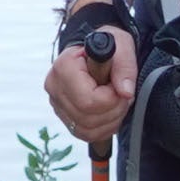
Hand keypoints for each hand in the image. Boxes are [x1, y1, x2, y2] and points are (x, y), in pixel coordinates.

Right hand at [45, 20, 136, 146]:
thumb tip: (125, 92)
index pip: (87, 100)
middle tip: (122, 94)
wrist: (97, 51)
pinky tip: (109, 112)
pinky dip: (103, 128)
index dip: (110, 99)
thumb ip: (125, 67)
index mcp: (63, 66)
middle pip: (87, 117)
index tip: (119, 86)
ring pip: (87, 129)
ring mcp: (57, 104)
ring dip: (110, 120)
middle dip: (113, 110)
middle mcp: (54, 87)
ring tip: (116, 101)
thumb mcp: (121, 46)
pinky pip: (85, 134)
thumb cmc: (107, 46)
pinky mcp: (64, 116)